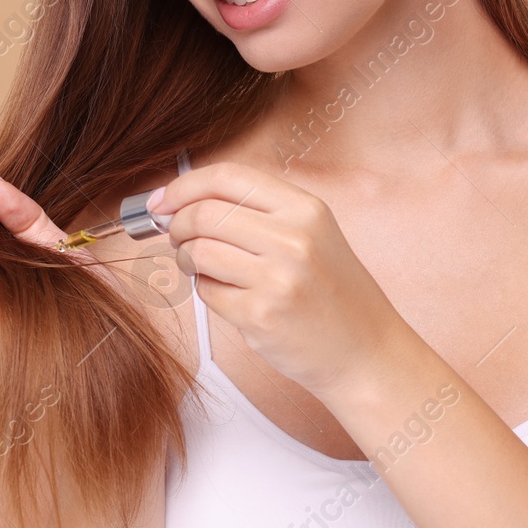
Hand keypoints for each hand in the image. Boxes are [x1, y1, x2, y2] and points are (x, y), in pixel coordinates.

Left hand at [149, 161, 407, 400]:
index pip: (228, 177)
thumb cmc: (332, 292)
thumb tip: (183, 201)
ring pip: (198, 252)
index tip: (162, 199)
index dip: (184, 185)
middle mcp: (294, 238)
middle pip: (204, 213)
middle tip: (175, 237)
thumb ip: (258, 212)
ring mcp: (277, 278)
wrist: (366, 350)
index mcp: (306, 208)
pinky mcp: (260, 316)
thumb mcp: (314, 234)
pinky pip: (207, 291)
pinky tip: (229, 294)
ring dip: (186, 259)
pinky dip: (207, 291)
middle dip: (177, 224)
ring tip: (201, 267)